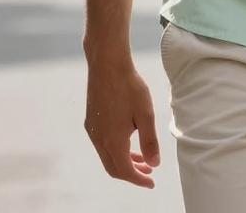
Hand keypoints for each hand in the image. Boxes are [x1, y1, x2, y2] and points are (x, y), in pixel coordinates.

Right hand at [84, 54, 161, 187]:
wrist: (107, 64)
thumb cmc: (129, 86)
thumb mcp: (146, 114)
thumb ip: (149, 141)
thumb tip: (154, 164)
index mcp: (113, 141)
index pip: (125, 171)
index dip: (139, 180)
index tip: (152, 182)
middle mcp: (99, 139)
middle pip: (114, 168)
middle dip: (132, 173)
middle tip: (149, 172)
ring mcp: (93, 130)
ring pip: (107, 156)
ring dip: (124, 161)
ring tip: (142, 158)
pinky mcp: (91, 120)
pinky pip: (102, 144)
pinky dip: (116, 150)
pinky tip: (128, 139)